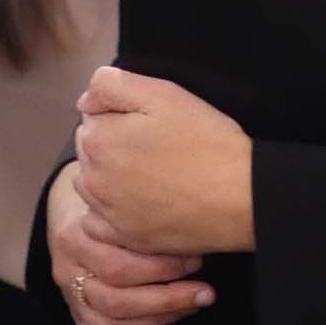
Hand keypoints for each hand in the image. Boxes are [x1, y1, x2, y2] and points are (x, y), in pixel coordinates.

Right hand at [47, 163, 215, 324]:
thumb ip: (141, 215)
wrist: (77, 212)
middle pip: (116, 297)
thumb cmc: (111, 208)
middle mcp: (68, 272)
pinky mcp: (79, 324)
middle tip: (204, 290)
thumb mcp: (118, 201)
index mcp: (75, 238)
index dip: (162, 267)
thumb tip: (193, 229)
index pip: (118, 264)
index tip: (197, 257)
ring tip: (191, 306)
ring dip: (157, 319)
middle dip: (168, 296)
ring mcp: (72, 302)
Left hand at [73, 68, 255, 255]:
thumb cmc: (206, 141)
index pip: (93, 117)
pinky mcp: (126, 238)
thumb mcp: (163, 93)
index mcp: (99, 140)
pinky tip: (138, 202)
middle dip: (114, 144)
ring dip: (110, 176)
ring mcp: (108, 212)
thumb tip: (85, 101)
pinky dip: (110, 211)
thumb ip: (112, 86)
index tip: (152, 123)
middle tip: (158, 146)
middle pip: (91, 150)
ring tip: (152, 173)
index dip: (122, 115)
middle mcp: (94, 179)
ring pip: (92, 184)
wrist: (240, 198)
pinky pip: (97, 222)